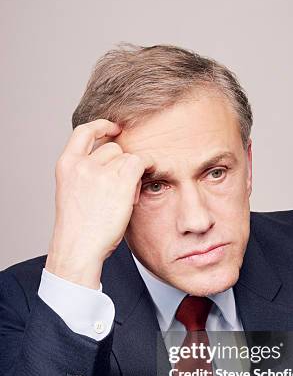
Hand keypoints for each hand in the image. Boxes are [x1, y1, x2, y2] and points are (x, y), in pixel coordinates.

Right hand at [46, 119, 153, 288]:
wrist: (79, 248)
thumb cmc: (79, 230)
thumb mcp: (74, 193)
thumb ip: (87, 174)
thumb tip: (113, 162)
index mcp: (66, 165)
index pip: (84, 132)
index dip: (102, 126)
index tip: (114, 128)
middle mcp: (82, 164)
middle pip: (113, 149)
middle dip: (120, 166)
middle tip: (118, 192)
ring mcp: (100, 171)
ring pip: (128, 159)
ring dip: (131, 176)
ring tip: (123, 200)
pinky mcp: (119, 181)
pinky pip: (140, 164)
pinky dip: (143, 174)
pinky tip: (134, 196)